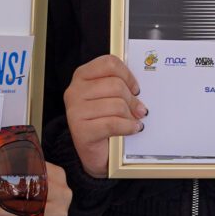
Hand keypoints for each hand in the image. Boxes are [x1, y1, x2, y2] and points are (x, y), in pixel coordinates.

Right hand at [62, 54, 145, 175]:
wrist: (93, 152)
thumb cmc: (103, 120)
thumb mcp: (109, 97)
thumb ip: (119, 86)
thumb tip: (139, 88)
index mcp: (82, 76)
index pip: (109, 63)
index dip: (127, 75)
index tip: (135, 88)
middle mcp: (75, 91)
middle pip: (116, 85)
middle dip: (132, 99)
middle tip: (139, 109)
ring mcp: (75, 111)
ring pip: (117, 105)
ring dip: (131, 115)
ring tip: (134, 120)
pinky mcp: (80, 130)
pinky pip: (113, 124)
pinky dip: (128, 127)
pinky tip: (133, 128)